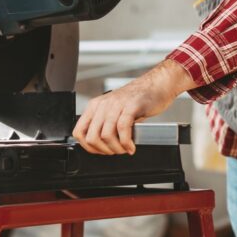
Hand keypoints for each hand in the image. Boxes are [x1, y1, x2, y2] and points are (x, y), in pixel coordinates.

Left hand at [73, 60, 194, 154]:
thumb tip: (99, 145)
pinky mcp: (131, 106)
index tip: (100, 151)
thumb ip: (104, 124)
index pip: (78, 132)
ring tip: (124, 149)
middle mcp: (103, 105)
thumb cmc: (137, 100)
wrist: (157, 85)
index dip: (88, 147)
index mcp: (95, 106)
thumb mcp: (114, 110)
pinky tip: (131, 146)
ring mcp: (116, 104)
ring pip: (106, 135)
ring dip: (116, 148)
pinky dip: (126, 143)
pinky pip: (122, 129)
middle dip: (103, 150)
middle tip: (115, 151)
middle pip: (92, 137)